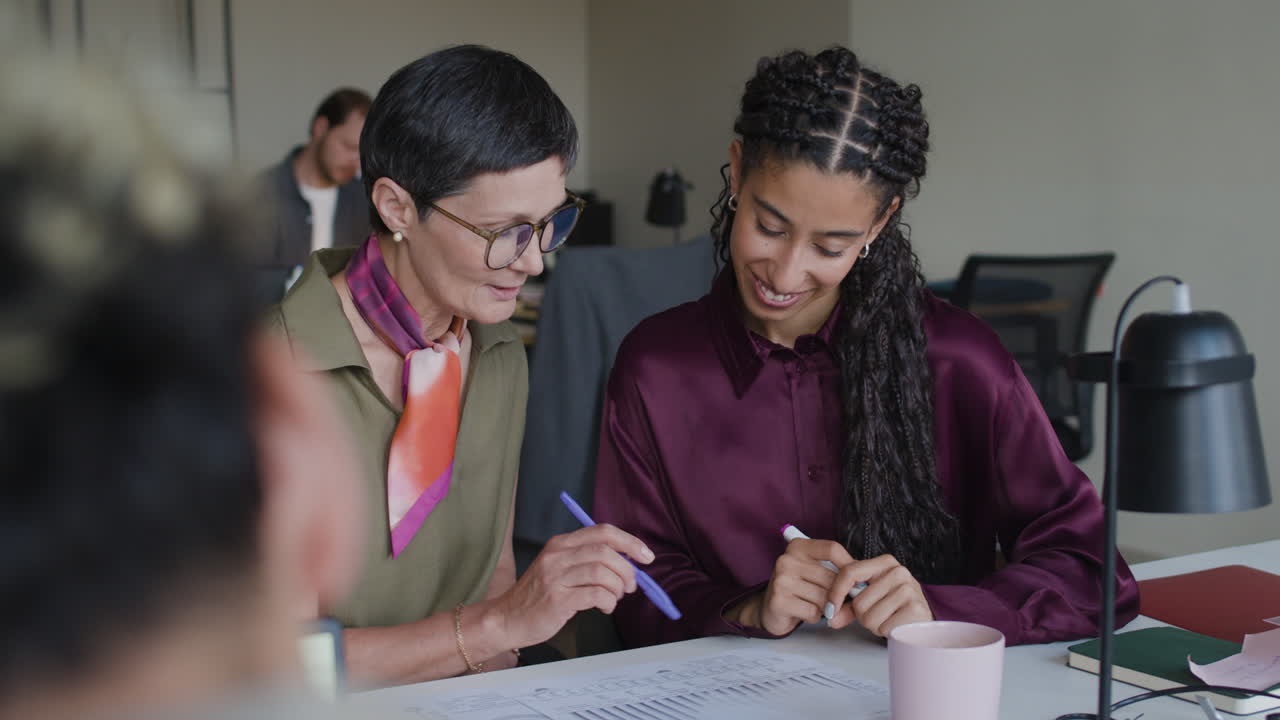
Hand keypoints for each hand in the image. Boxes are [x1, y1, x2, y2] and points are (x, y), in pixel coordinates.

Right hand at [485, 524, 653, 649]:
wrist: (506, 619)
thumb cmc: (538, 596)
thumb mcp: (559, 568)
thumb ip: (587, 561)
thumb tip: (628, 563)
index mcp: (560, 543)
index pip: (602, 531)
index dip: (629, 542)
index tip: (646, 556)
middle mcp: (557, 555)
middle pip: (605, 551)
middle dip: (627, 569)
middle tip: (631, 586)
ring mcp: (556, 577)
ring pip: (602, 572)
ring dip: (618, 587)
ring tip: (615, 598)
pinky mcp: (557, 599)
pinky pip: (596, 594)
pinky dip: (608, 601)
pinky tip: (604, 607)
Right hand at [753, 539, 854, 635]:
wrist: (771, 608)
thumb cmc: (800, 588)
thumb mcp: (814, 570)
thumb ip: (834, 570)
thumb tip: (861, 580)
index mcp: (798, 547)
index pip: (832, 549)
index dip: (848, 564)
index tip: (855, 578)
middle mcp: (787, 560)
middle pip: (831, 577)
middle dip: (837, 593)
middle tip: (831, 598)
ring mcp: (781, 580)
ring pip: (824, 597)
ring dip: (825, 607)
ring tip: (813, 604)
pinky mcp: (779, 601)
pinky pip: (813, 612)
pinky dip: (814, 616)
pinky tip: (804, 612)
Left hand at [826, 554, 932, 636]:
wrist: (922, 624)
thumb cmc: (893, 609)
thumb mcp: (869, 600)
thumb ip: (847, 606)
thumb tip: (831, 618)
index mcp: (885, 563)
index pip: (850, 571)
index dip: (835, 592)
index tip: (830, 609)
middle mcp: (898, 571)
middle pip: (859, 600)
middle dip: (862, 615)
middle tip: (877, 615)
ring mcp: (909, 588)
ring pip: (869, 616)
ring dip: (874, 625)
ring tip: (887, 620)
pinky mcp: (916, 608)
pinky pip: (883, 626)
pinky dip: (885, 631)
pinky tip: (895, 626)